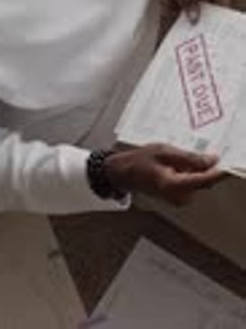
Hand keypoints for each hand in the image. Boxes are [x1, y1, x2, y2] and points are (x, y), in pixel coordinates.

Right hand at [105, 143, 223, 205]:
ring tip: (172, 161)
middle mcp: (178, 197)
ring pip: (198, 181)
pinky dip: (188, 174)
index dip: (217, 171)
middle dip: (199, 166)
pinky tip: (173, 167)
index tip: (224, 164)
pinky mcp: (180, 198)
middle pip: (203, 180)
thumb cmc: (139, 161)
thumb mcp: (163, 151)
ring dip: (192, 169)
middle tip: (181, 155)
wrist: (125, 173)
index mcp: (173, 185)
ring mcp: (179, 199)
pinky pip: (192, 184)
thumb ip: (189, 157)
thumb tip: (211, 161)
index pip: (204, 180)